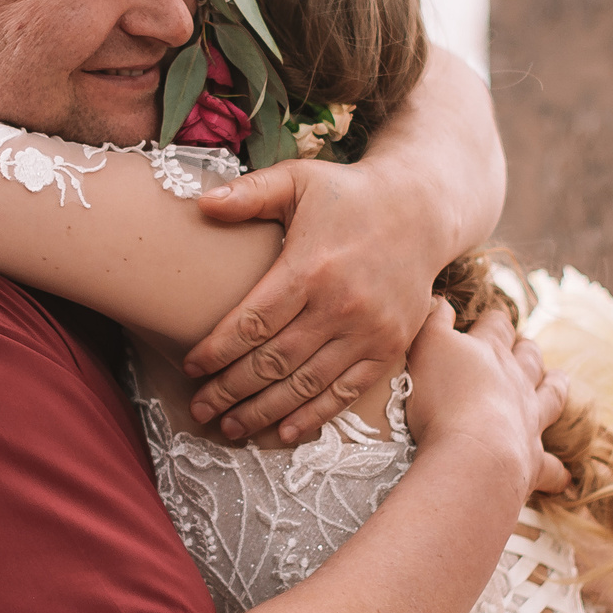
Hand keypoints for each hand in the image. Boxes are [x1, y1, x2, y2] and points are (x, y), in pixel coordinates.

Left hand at [185, 157, 451, 443]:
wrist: (422, 208)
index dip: (217, 351)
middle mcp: (340, 305)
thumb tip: (200, 204)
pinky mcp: (389, 347)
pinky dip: (314, 416)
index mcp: (310, 267)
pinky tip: (283, 432)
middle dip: (230, 390)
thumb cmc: (350, 194)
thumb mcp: (299, 180)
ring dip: (264, 411)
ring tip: (230, 427)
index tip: (190, 367)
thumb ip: (249, 193)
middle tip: (199, 409)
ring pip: (305, 384)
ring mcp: (368, 331)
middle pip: (273, 361)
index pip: (252, 323)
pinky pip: (346, 392)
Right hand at [402, 301, 569, 498]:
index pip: (496, 325)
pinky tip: (567, 478)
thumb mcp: (427, 346)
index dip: (493, 320)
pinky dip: (560, 472)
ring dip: (554, 386)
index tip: (488, 320)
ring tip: (559, 379)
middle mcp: (516, 381)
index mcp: (489, 351)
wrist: (472, 453)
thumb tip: (440, 300)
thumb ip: (432, 319)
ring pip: (551, 396)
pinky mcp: (532, 460)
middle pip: (528, 356)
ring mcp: (529, 419)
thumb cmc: (444, 398)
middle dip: (525, 348)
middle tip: (523, 345)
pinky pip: (552, 467)